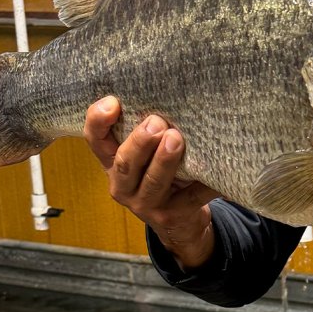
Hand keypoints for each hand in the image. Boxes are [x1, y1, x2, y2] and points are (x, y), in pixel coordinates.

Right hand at [84, 96, 218, 269]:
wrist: (179, 221)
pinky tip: (216, 170)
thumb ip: (146, 130)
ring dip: (164, 160)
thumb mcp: (145, 154)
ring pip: (153, 182)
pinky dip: (206, 184)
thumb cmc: (161, 174)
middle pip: (125, 163)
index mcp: (113, 164)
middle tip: (156, 122)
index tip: (113, 102)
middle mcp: (123, 186)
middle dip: (140, 142)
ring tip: (176, 139)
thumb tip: (167, 90)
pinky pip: (192, 197)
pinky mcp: (173, 215)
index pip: (96, 141)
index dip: (98, 122)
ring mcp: (146, 204)